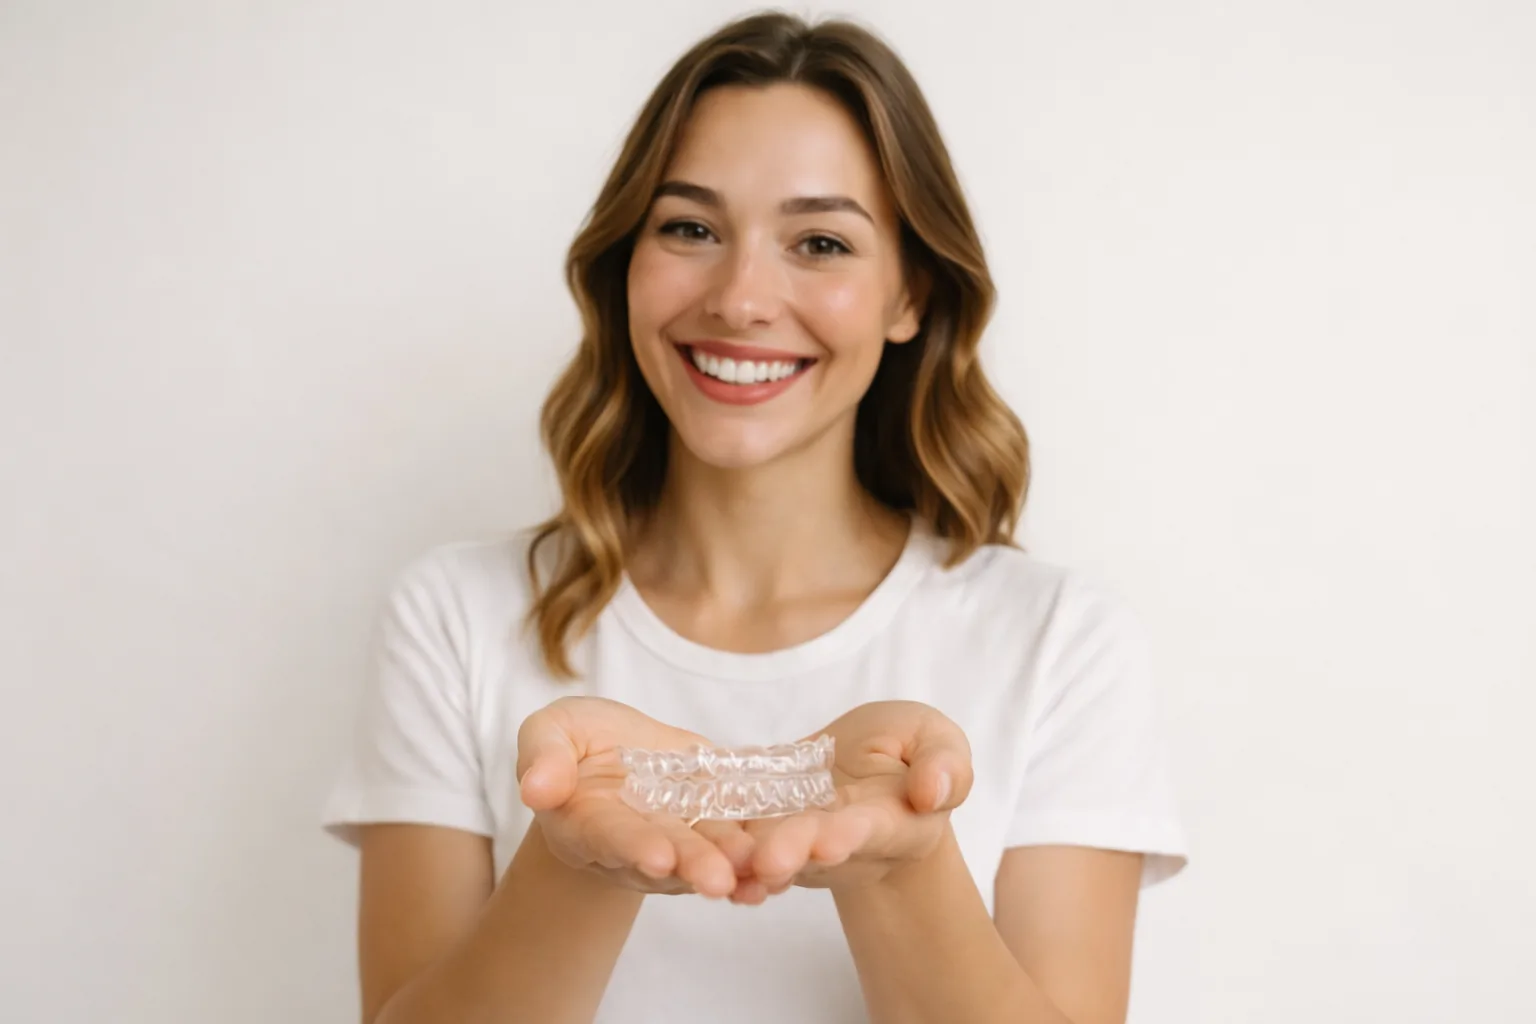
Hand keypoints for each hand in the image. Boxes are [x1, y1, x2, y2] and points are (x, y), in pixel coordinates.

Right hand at [516, 696, 752, 898]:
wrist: (610, 752)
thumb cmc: (573, 744)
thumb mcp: (550, 732)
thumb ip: (543, 757)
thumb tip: (535, 787)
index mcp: (589, 824)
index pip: (612, 837)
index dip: (633, 847)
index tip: (656, 857)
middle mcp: (640, 840)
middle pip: (669, 854)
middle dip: (694, 865)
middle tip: (718, 881)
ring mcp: (682, 833)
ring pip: (712, 850)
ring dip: (738, 865)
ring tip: (764, 875)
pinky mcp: (717, 816)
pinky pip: (743, 832)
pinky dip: (766, 846)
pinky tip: (791, 861)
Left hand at [733, 701, 972, 900]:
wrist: (868, 768)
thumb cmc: (908, 752)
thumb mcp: (937, 740)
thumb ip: (945, 764)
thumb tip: (934, 791)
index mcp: (891, 823)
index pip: (870, 830)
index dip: (850, 836)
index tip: (831, 844)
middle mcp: (840, 842)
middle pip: (814, 847)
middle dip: (792, 851)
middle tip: (768, 862)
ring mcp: (797, 839)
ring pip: (771, 848)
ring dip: (750, 859)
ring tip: (731, 864)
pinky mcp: (762, 827)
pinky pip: (738, 834)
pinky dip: (719, 845)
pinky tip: (692, 854)